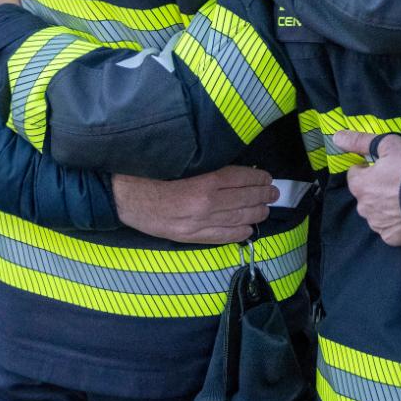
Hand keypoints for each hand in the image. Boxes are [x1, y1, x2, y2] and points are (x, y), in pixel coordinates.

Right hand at [113, 166, 275, 244]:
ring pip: (239, 218)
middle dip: (263, 195)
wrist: (127, 196)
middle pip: (245, 198)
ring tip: (266, 209)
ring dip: (257, 213)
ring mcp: (200, 222)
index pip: (243, 178)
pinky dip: (239, 233)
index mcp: (206, 180)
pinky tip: (249, 229)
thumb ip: (210, 168)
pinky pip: (222, 236)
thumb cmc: (153, 174)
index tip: (267, 177)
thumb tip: (236, 170)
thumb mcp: (184, 163)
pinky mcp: (191, 236)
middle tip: (273, 193)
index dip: (259, 178)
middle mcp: (207, 202)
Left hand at [334, 130, 400, 245]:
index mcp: (360, 185)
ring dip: (385, 206)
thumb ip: (360, 141)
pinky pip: (389, 229)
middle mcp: (364, 207)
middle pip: (366, 195)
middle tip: (399, 181)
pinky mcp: (392, 237)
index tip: (386, 166)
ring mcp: (378, 225)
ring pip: (376, 213)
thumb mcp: (389, 144)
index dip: (369, 168)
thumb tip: (336, 136)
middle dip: (377, 188)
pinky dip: (396, 222)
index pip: (355, 174)